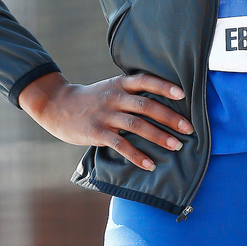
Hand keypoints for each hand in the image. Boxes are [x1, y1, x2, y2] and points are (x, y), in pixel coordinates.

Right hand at [17, 70, 192, 171]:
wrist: (58, 105)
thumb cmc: (92, 98)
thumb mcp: (110, 87)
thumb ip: (131, 92)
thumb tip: (163, 100)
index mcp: (120, 84)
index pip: (145, 81)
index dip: (164, 86)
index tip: (183, 94)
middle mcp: (114, 97)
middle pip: (146, 106)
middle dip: (170, 117)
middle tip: (188, 128)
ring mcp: (105, 115)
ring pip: (137, 125)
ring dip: (159, 137)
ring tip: (176, 146)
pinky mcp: (96, 132)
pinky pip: (121, 145)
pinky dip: (137, 156)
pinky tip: (150, 164)